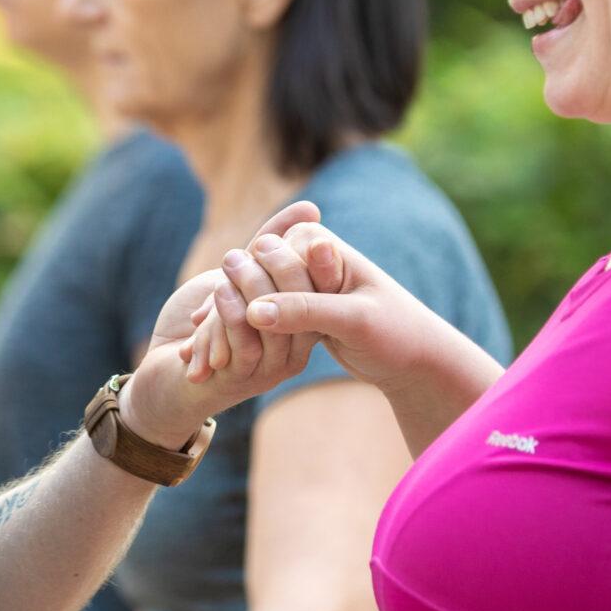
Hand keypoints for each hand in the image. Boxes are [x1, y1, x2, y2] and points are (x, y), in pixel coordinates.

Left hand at [121, 201, 321, 445]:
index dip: (315, 259)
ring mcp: (268, 368)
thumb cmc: (203, 322)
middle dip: (283, 269)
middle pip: (304, 306)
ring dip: (251, 287)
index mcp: (299, 325)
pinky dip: (231, 312)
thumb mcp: (239, 274)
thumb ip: (274, 242)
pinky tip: (219, 288)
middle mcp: (291, 350)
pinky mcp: (239, 378)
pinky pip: (245, 342)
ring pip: (274, 323)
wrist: (162, 376)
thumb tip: (311, 209)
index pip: (321, 289)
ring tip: (231, 259)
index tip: (310, 230)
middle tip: (259, 243)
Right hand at [206, 220, 432, 394]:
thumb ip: (304, 311)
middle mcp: (311, 262)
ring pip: (256, 300)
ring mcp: (306, 287)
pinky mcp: (304, 313)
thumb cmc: (395, 334)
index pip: (270, 253)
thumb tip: (255, 310)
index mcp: (324, 249)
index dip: (243, 281)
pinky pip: (266, 321)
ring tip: (197, 354)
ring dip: (229, 323)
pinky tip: (218, 359)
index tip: (218, 312)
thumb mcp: (351, 321)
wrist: (417, 361)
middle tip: (193, 329)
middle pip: (256, 275)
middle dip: (227, 303)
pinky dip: (243, 336)